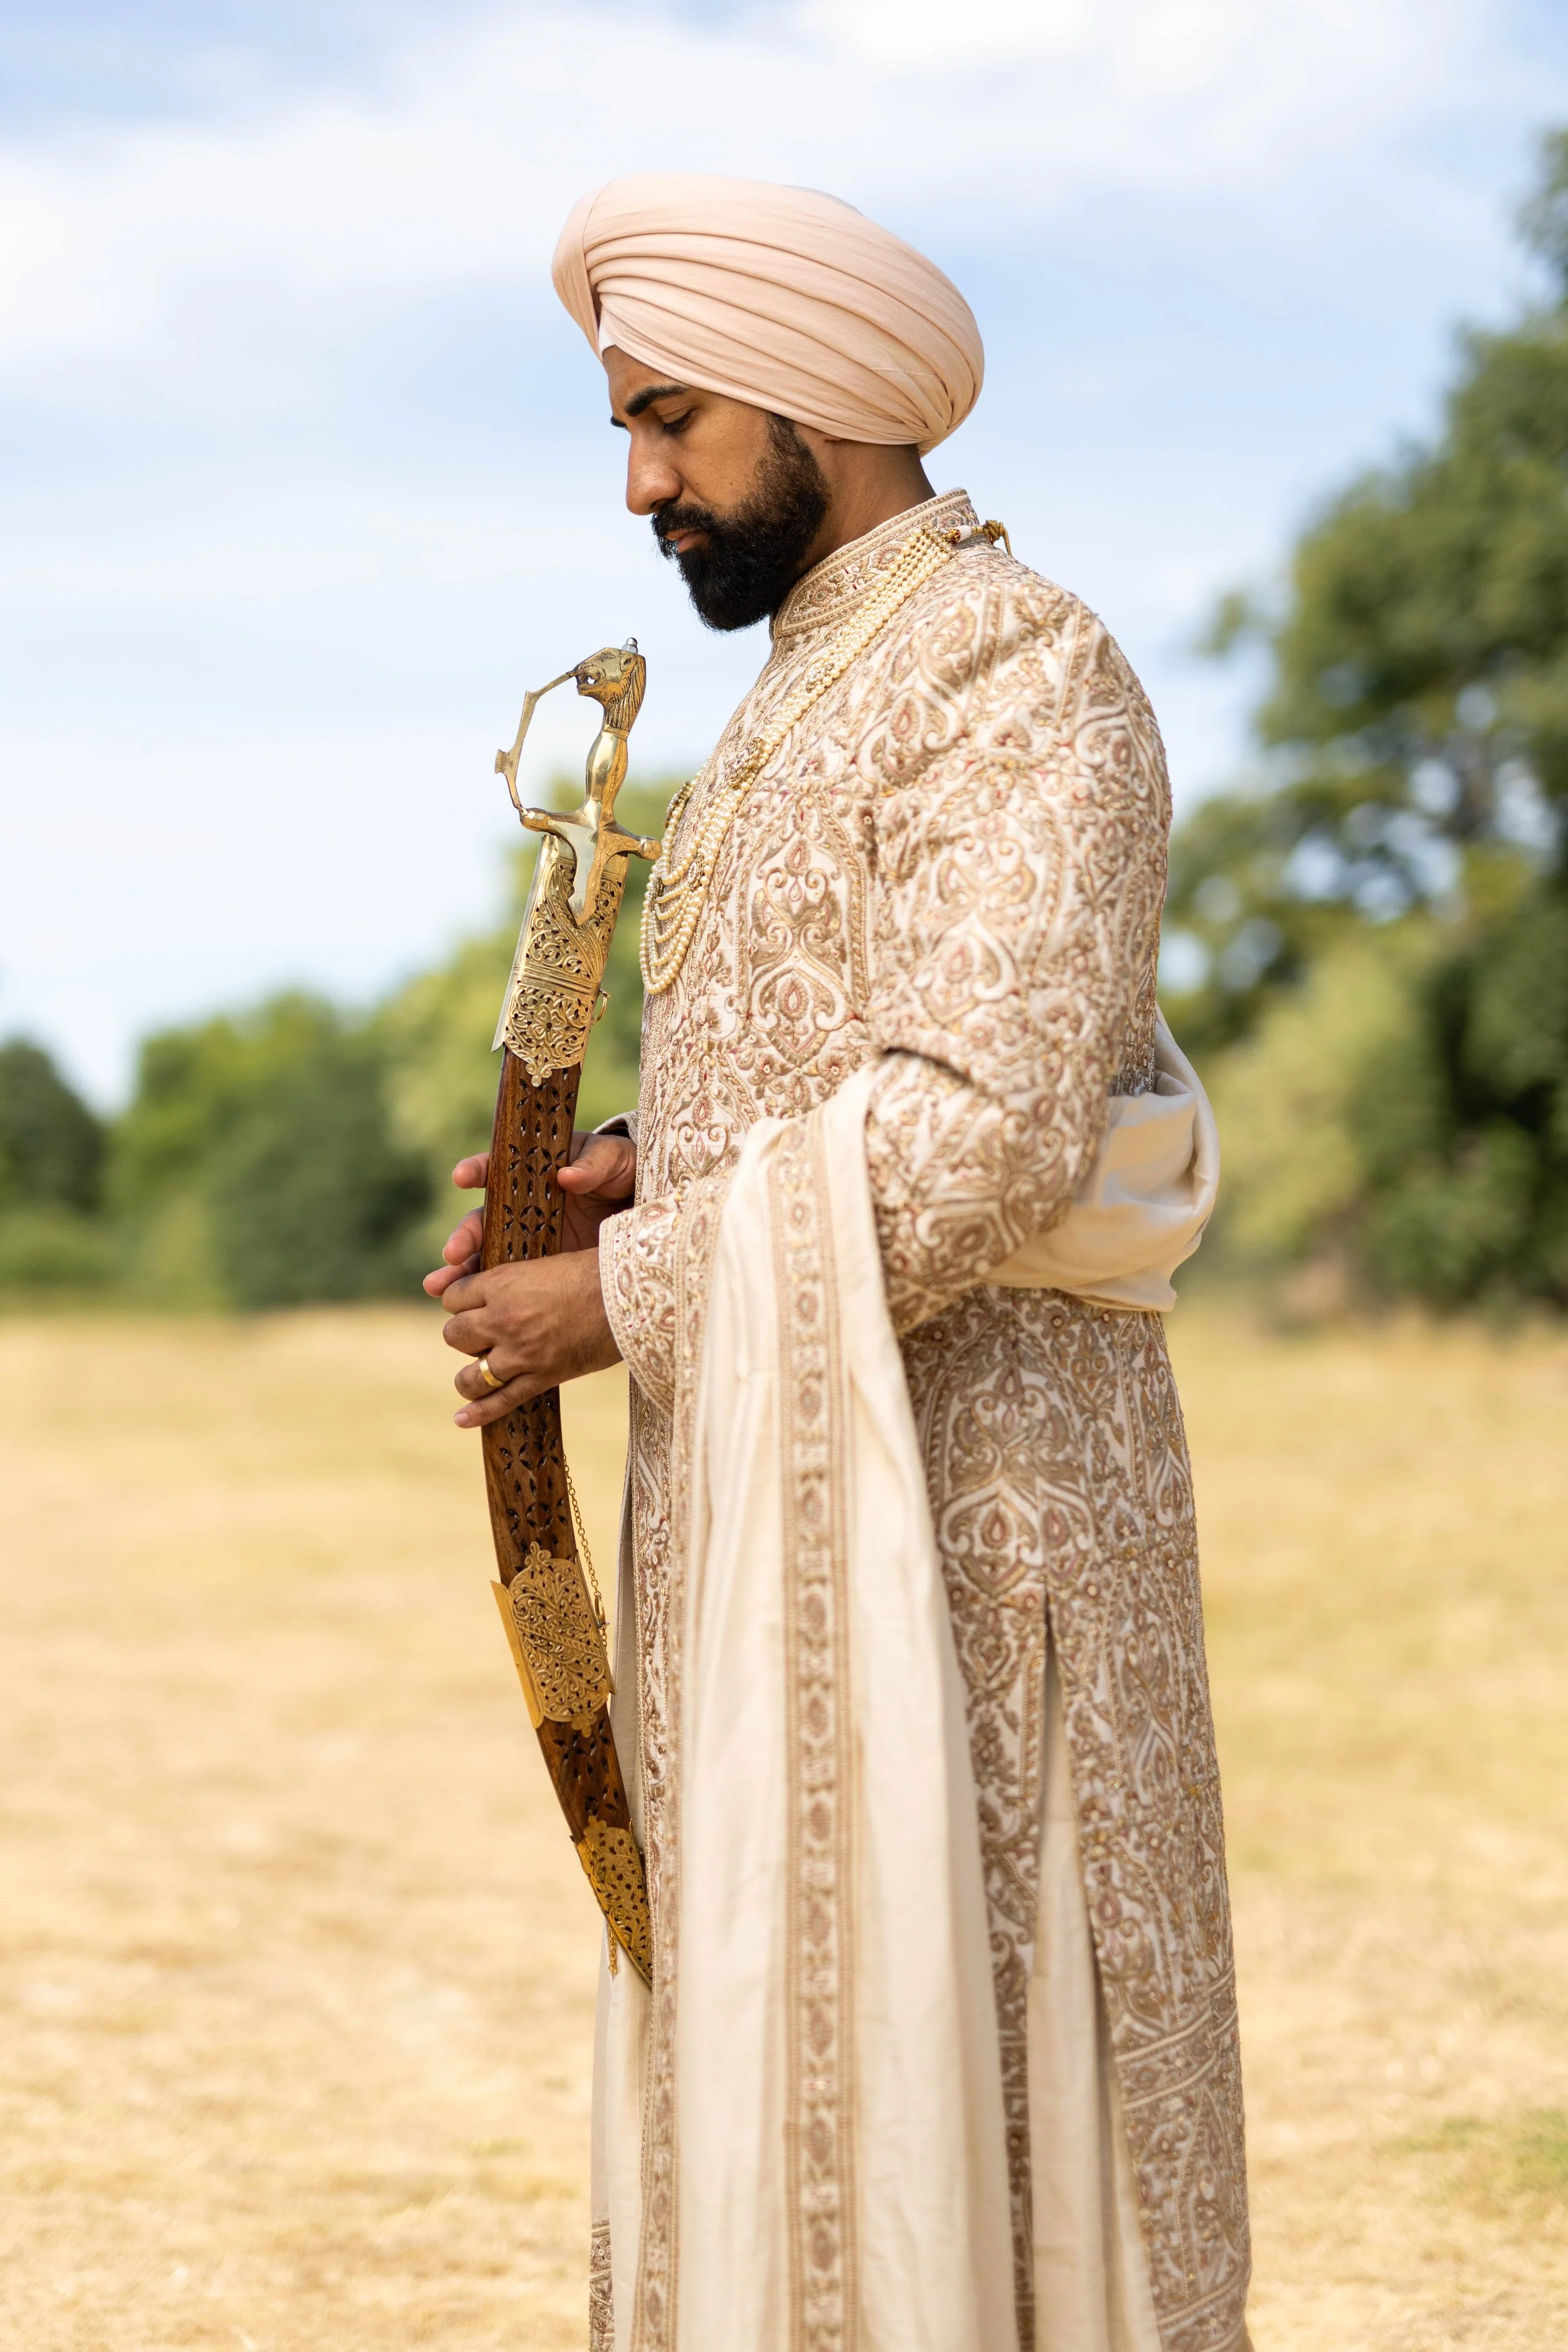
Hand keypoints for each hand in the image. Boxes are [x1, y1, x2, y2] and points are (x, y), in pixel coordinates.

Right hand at [421, 1128, 636, 1300]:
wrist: (646, 1208)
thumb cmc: (625, 1172)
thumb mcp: (615, 1161)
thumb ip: (593, 1165)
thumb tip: (568, 1176)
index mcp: (534, 1173)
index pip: (497, 1168)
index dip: (478, 1169)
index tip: (463, 1177)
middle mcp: (521, 1207)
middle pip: (483, 1220)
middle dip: (464, 1235)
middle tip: (453, 1253)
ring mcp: (526, 1240)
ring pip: (484, 1256)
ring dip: (458, 1272)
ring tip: (438, 1287)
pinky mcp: (537, 1271)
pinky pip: (504, 1284)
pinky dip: (480, 1296)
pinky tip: (459, 1306)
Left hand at [442, 1247, 622, 1425]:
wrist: (626, 1295)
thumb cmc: (591, 1272)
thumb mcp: (542, 1264)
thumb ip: (513, 1280)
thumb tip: (495, 1292)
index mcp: (501, 1284)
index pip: (453, 1297)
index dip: (459, 1302)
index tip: (470, 1305)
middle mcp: (502, 1319)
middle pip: (454, 1335)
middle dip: (464, 1336)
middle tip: (482, 1336)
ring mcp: (520, 1352)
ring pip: (470, 1375)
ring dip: (470, 1376)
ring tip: (477, 1374)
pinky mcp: (541, 1376)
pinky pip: (501, 1401)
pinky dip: (479, 1413)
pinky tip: (462, 1419)